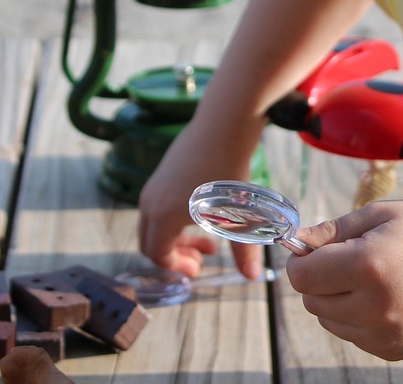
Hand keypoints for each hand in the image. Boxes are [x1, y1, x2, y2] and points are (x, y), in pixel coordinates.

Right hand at [136, 116, 265, 278]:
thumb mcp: (237, 214)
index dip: (177, 268)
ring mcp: (153, 186)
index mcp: (163, 217)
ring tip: (210, 237)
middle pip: (150, 243)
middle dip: (175, 255)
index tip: (199, 269)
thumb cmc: (228, 170)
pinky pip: (158, 207)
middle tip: (204, 258)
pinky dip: (174, 219)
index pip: (158, 255)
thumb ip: (242, 249)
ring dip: (176, 237)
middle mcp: (150, 202)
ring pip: (155, 224)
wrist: (223, 125)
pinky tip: (204, 214)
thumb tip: (252, 276)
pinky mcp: (160, 173)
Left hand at [284, 199, 402, 360]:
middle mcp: (373, 308)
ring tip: (371, 275)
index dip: (303, 258)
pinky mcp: (392, 351)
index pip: (302, 275)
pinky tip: (384, 294)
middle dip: (319, 277)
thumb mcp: (382, 214)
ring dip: (335, 298)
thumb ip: (333, 230)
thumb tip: (296, 242)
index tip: (318, 246)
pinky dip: (355, 316)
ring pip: (328, 320)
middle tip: (350, 255)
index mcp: (368, 267)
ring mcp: (384, 336)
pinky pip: (351, 334)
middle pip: (311, 300)